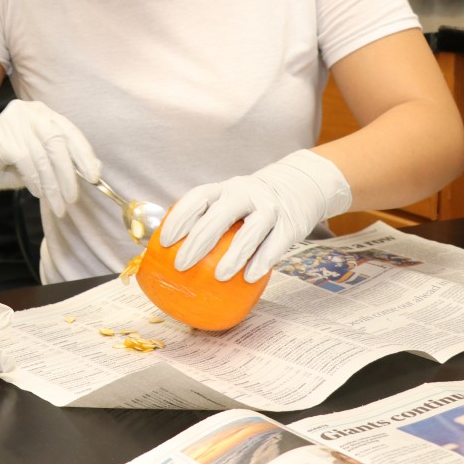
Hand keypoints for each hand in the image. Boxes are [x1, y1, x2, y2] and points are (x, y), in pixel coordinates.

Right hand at [0, 99, 99, 215]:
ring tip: (57, 204)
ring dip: (53, 185)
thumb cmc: (3, 163)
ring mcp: (15, 121)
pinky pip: (27, 162)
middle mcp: (30, 111)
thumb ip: (60, 161)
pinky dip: (35, 181)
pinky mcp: (2, 136)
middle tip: (72, 198)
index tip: (94, 176)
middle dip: (69, 174)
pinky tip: (37, 193)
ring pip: (44, 156)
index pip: (69, 131)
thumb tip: (92, 172)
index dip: (84, 154)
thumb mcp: (37, 160)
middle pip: (59, 142)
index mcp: (41, 113)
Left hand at [159, 150, 351, 282]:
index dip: (180, 217)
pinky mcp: (290, 225)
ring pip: (251, 231)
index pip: (198, 198)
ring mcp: (269, 208)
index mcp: (224, 189)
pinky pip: (275, 245)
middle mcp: (245, 194)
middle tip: (181, 264)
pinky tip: (248, 277)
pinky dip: (262, 261)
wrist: (298, 186)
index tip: (165, 240)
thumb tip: (170, 251)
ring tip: (218, 276)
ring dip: (234, 254)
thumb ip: (206, 218)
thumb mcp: (228, 200)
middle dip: (199, 240)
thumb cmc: (250, 203)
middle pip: (220, 216)